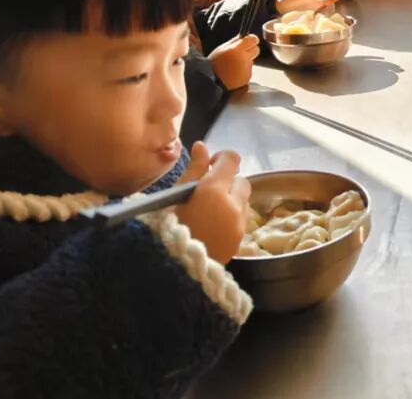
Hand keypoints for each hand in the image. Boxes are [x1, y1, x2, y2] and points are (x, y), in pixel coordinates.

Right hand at [174, 143, 252, 264]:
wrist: (174, 267)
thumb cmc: (168, 227)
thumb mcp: (176, 195)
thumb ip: (194, 169)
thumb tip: (201, 146)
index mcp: (214, 190)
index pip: (232, 159)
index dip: (222, 159)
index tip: (210, 167)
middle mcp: (232, 205)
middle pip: (241, 181)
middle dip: (228, 183)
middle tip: (207, 194)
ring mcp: (239, 224)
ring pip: (244, 202)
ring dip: (231, 202)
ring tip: (209, 213)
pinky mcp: (240, 240)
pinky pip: (242, 220)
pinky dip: (231, 219)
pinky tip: (213, 227)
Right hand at [208, 34, 259, 90]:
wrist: (212, 84)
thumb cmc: (214, 65)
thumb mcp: (221, 49)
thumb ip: (234, 42)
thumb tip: (242, 37)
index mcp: (237, 49)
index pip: (253, 39)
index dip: (251, 40)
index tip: (247, 42)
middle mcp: (245, 58)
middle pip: (256, 49)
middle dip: (250, 50)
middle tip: (240, 53)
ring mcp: (247, 69)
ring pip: (251, 60)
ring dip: (245, 61)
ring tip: (233, 66)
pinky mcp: (248, 77)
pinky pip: (248, 70)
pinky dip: (243, 71)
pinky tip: (234, 73)